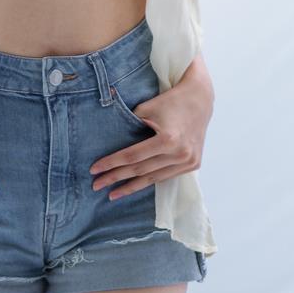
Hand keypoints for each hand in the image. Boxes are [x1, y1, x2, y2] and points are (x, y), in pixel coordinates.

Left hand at [89, 77, 212, 200]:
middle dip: (116, 178)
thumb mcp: (146, 109)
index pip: (133, 156)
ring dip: (131, 187)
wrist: (199, 99)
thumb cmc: (169, 101)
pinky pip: (165, 176)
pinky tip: (134, 186)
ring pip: (153, 178)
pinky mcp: (192, 164)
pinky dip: (149, 180)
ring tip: (112, 194)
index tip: (94, 170)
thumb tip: (107, 144)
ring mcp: (188, 161)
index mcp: (168, 140)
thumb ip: (129, 127)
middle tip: (96, 185)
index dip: (111, 163)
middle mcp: (180, 154)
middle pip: (141, 170)